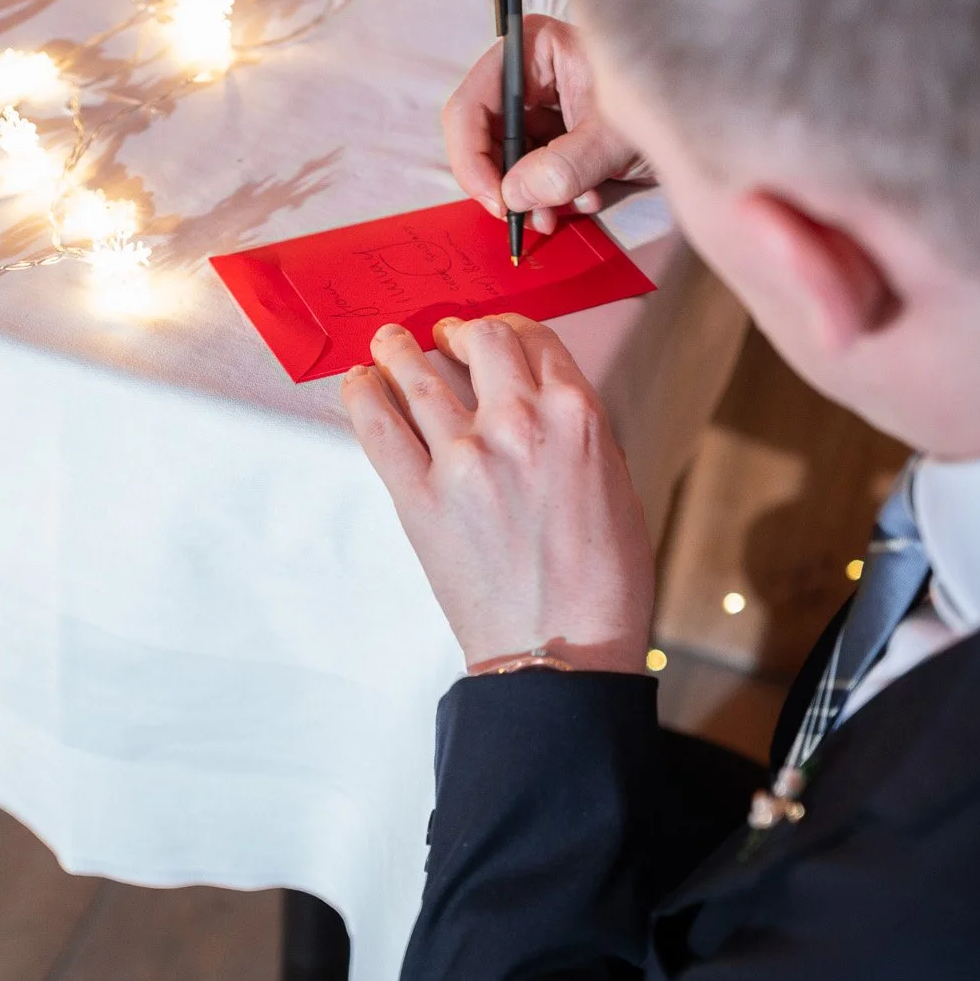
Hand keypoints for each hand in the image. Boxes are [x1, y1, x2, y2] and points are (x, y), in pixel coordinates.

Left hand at [342, 314, 654, 674]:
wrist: (563, 651)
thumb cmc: (602, 585)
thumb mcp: (620, 490)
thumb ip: (584, 437)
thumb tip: (551, 408)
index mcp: (578, 418)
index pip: (536, 341)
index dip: (510, 329)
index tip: (490, 334)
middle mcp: (519, 424)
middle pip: (480, 339)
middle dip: (459, 331)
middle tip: (442, 335)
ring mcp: (464, 458)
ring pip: (419, 374)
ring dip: (399, 349)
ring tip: (388, 341)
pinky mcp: (419, 496)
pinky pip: (378, 427)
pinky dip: (363, 395)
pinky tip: (359, 382)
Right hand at [443, 15, 655, 236]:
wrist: (706, 119)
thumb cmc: (667, 102)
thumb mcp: (613, 138)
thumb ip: (565, 167)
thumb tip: (515, 194)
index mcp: (533, 49)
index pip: (471, 105)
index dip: (473, 158)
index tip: (497, 202)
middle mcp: (529, 74)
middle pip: (483, 137)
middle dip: (507, 184)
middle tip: (525, 219)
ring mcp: (540, 106)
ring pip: (507, 162)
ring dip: (532, 197)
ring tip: (564, 213)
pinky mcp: (555, 135)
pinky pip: (532, 173)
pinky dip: (551, 196)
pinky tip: (584, 201)